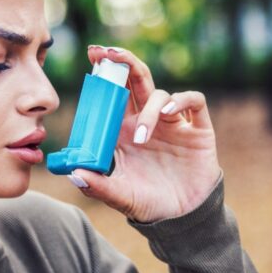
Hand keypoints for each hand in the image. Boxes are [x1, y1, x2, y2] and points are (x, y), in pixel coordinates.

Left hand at [68, 45, 222, 223]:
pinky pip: (193, 101)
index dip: (105, 73)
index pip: (113, 95)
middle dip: (123, 62)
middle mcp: (148, 121)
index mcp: (124, 131)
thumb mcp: (120, 197)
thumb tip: (73, 174)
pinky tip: (171, 113)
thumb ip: (98, 186)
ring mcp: (174, 124)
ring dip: (148, 110)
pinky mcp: (197, 129)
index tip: (93, 56)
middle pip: (135, 81)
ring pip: (159, 94)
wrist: (183, 219)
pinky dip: (181, 101)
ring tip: (141, 136)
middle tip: (108, 53)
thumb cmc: (149, 204)